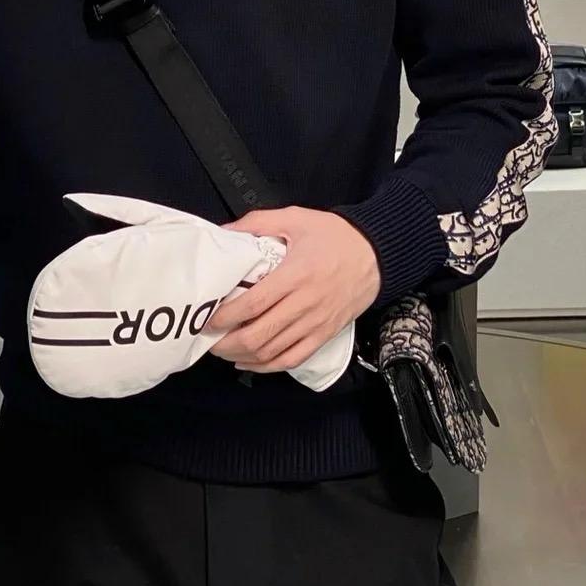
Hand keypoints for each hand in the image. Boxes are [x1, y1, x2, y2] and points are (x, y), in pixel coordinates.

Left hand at [207, 206, 380, 373]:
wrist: (377, 254)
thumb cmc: (335, 235)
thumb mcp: (295, 218)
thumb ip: (257, 223)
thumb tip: (224, 231)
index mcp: (294, 275)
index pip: (252, 304)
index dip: (225, 316)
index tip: (207, 318)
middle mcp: (304, 304)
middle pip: (259, 334)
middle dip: (227, 342)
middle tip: (209, 338)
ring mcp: (316, 323)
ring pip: (273, 352)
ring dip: (243, 356)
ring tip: (224, 350)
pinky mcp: (325, 335)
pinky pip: (293, 359)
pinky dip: (268, 366)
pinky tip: (250, 362)